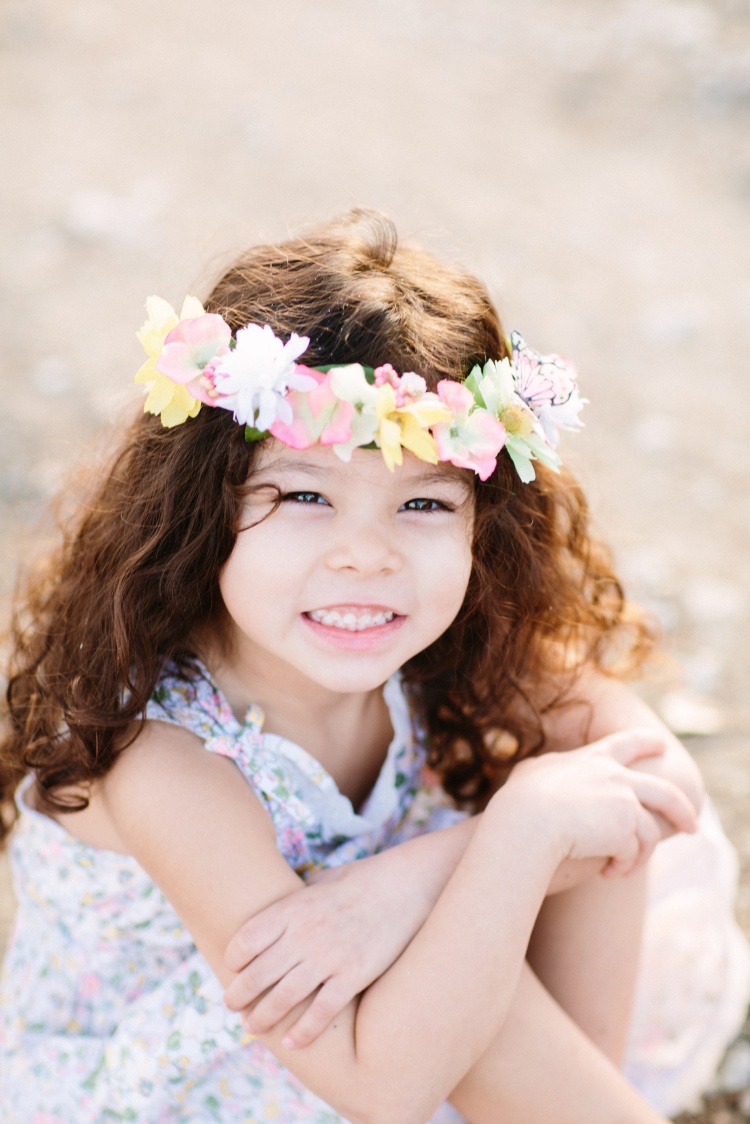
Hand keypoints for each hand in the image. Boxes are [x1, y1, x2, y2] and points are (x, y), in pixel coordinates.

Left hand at [223, 850, 434, 1047]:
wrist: (405, 886)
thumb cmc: (362, 881)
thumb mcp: (323, 880)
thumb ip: (298, 898)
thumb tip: (279, 906)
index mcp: (294, 908)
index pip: (247, 939)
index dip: (233, 958)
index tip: (231, 968)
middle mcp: (305, 934)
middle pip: (258, 973)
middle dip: (238, 994)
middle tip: (232, 1004)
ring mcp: (329, 957)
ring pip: (283, 998)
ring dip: (262, 1017)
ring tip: (252, 1026)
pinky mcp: (354, 975)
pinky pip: (322, 1011)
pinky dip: (303, 1031)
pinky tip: (292, 1041)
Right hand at [502, 728, 697, 877]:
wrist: (527, 822)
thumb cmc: (518, 801)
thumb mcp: (528, 775)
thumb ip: (537, 770)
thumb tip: (529, 770)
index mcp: (593, 759)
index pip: (627, 743)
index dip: (646, 742)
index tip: (661, 744)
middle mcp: (615, 776)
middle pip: (663, 791)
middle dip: (682, 810)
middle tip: (692, 826)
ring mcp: (624, 801)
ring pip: (649, 831)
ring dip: (639, 855)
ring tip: (621, 870)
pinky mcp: (627, 828)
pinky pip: (635, 852)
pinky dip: (625, 866)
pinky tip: (609, 874)